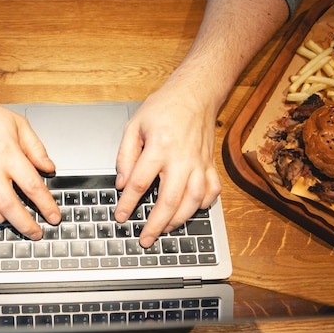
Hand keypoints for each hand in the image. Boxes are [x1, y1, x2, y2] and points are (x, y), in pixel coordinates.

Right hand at [0, 93, 61, 240]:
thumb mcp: (17, 123)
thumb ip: (36, 147)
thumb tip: (49, 168)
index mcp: (7, 153)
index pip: (32, 184)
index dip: (46, 204)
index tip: (54, 217)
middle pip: (9, 203)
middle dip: (25, 223)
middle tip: (36, 233)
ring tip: (11, 226)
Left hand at [114, 80, 221, 247]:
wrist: (196, 93)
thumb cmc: (164, 107)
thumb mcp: (134, 126)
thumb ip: (125, 156)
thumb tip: (122, 183)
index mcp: (160, 146)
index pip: (140, 183)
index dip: (128, 203)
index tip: (121, 216)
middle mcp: (182, 158)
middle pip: (169, 200)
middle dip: (155, 224)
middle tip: (144, 238)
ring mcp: (199, 163)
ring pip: (193, 201)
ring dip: (179, 220)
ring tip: (164, 230)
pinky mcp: (210, 164)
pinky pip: (212, 191)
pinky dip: (204, 205)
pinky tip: (192, 211)